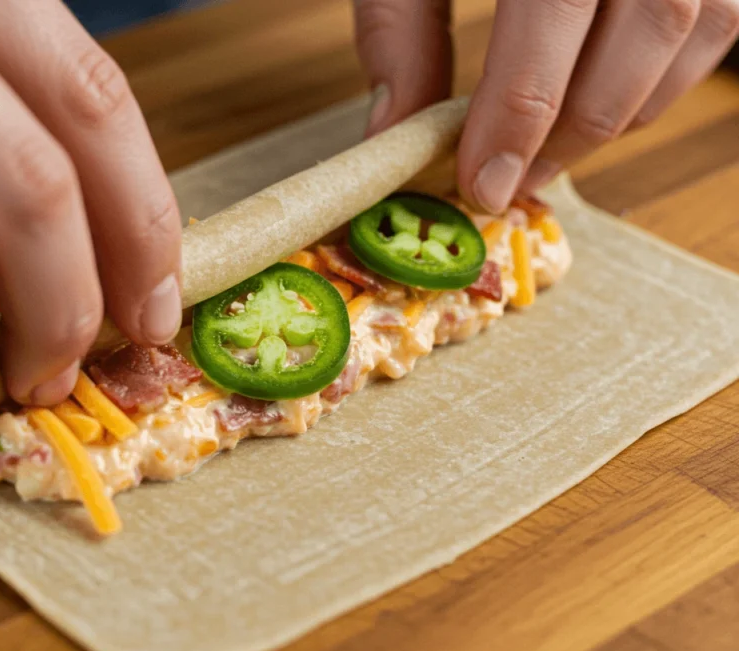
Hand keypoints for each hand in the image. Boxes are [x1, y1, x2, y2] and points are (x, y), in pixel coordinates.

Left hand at [356, 0, 738, 211]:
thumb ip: (400, 29)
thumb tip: (395, 133)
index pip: (551, 10)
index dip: (520, 112)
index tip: (483, 184)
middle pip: (645, 26)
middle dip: (576, 127)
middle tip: (516, 179)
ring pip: (696, 24)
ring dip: (626, 109)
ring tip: (554, 148)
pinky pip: (721, 13)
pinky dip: (667, 74)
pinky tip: (606, 98)